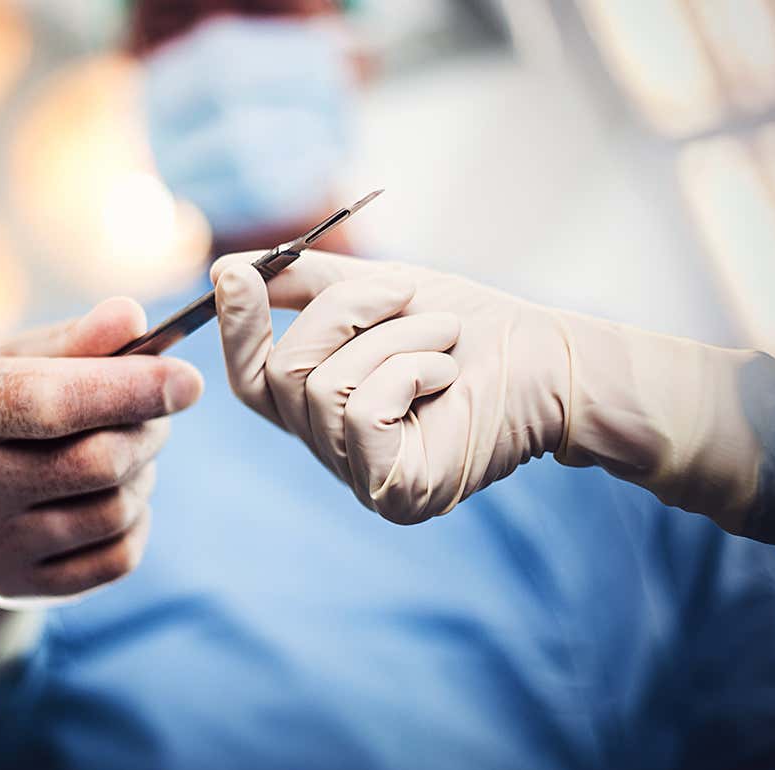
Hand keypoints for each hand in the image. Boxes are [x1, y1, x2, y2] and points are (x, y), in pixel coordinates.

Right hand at [0, 297, 203, 603]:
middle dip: (147, 431)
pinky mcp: (16, 587)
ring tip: (128, 451)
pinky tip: (115, 495)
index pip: (51, 404)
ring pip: (114, 510)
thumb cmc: (8, 405)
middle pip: (97, 462)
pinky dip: (135, 522)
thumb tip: (132, 318)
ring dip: (143, 473)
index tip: (189, 380)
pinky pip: (117, 558)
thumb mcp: (27, 358)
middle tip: (159, 413)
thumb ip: (81, 339)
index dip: (130, 389)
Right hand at [210, 251, 574, 524]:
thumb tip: (225, 271)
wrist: (550, 361)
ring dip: (392, 338)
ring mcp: (360, 478)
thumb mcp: (377, 293)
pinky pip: (359, 411)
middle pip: (280, 374)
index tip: (232, 274)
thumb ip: (306, 285)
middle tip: (405, 291)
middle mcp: (332, 448)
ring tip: (443, 337)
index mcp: (323, 409)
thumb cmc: (469, 330)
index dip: (235, 329)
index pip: (251, 380)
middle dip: (341, 315)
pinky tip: (446, 377)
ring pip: (320, 388)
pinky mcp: (393, 492)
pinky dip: (407, 371)